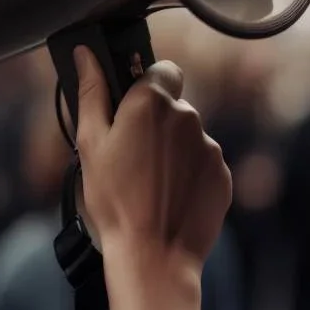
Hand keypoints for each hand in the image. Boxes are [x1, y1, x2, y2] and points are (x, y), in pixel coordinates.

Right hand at [73, 47, 231, 309]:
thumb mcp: (90, 144)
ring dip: (173, 150)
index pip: (162, 69)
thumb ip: (91, 91)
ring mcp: (209, 146)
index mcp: (152, 102)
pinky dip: (189, 174)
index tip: (131, 109)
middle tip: (131, 156)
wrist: (154, 256)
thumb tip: (86, 54)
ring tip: (150, 184)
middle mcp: (188, 116)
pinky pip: (203, 163)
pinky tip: (169, 197)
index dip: (146, 85)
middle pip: (174, 105)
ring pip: (189, 136)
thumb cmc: (114, 201)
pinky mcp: (223, 174)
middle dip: (156, 122)